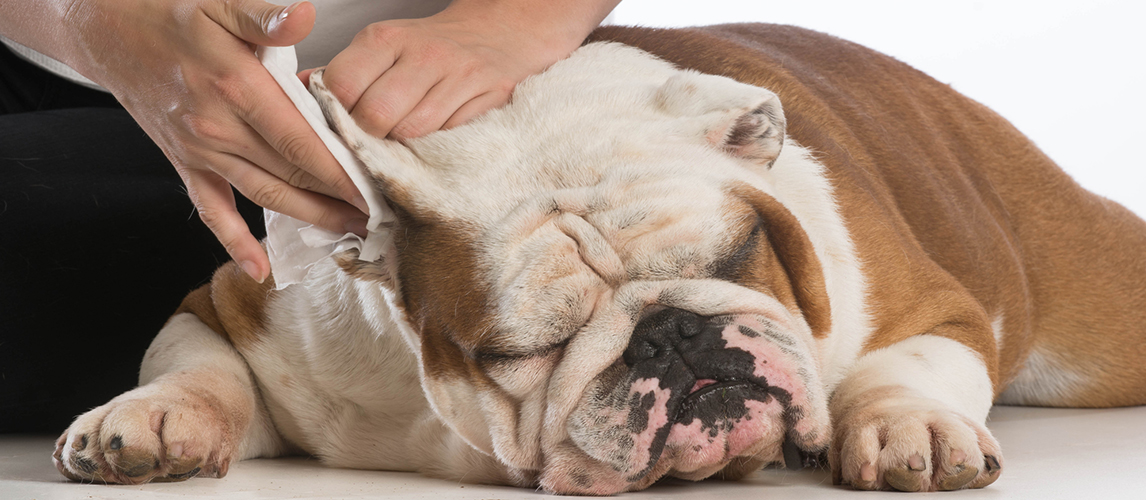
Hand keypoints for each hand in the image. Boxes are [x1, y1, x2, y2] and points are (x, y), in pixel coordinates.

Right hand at [63, 0, 368, 281]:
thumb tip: (305, 17)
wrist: (108, 31)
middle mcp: (219, 128)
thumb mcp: (221, 2)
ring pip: (265, 195)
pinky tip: (260, 269)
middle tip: (381, 215)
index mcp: (237, 88)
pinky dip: (236, 243)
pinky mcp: (186, 164)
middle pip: (292, 175)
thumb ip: (267, 16)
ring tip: (350, 232)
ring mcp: (201, 152)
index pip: (302, 141)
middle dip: (340, 199)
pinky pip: (212, 211)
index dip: (342, 171)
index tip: (377, 188)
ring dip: (309, 218)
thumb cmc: (171, 14)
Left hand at [314, 0, 618, 140]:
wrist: (503, 34)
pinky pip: (450, 139)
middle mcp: (422, 54)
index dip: (336, 118)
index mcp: (386, 40)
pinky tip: (432, 147)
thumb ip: (342, 73)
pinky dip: (437, 151)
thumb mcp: (383, 48)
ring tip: (401, 150)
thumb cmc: (434, 50)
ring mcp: (459, 77)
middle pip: (375, 117)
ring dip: (402, 150)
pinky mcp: (490, 99)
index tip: (340, 131)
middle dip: (368, 141)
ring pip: (412, 133)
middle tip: (371, 149)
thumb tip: (294, 93)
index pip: (342, 87)